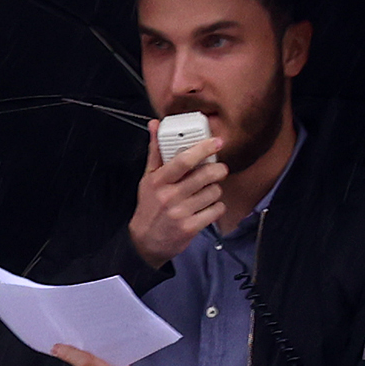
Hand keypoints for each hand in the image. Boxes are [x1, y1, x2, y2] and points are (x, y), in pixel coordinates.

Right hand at [127, 126, 230, 267]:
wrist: (146, 241)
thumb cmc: (150, 206)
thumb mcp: (148, 178)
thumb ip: (155, 151)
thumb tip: (155, 124)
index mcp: (159, 180)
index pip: (184, 160)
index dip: (203, 149)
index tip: (217, 142)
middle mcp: (169, 196)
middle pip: (205, 175)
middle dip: (218, 169)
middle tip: (218, 169)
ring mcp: (180, 213)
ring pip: (214, 192)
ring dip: (215, 190)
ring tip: (207, 192)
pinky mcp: (191, 227)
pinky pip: (216, 210)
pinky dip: (216, 208)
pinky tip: (207, 207)